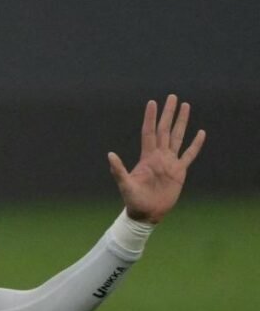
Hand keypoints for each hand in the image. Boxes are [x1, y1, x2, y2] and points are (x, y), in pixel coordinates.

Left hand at [108, 94, 205, 223]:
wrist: (146, 214)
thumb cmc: (133, 200)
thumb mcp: (125, 185)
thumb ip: (118, 170)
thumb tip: (110, 154)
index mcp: (147, 157)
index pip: (149, 132)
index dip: (150, 117)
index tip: (152, 102)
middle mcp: (159, 156)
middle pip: (164, 130)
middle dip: (168, 113)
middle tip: (172, 97)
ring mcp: (170, 162)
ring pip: (177, 137)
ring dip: (181, 122)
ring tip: (186, 106)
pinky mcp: (179, 172)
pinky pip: (189, 155)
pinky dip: (195, 144)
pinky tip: (200, 133)